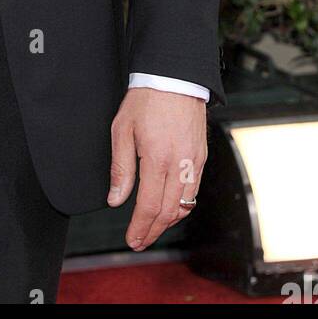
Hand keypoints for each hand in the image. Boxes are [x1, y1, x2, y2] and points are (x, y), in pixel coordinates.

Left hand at [107, 87, 206, 249]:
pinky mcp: (202, 157)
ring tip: (151, 228)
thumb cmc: (146, 99)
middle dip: (153, 231)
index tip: (132, 239)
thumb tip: (116, 199)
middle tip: (139, 240)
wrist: (174, 77)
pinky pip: (194, 191)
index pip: (149, 206)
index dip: (140, 228)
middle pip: (169, 212)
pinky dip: (181, 205)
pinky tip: (169, 206)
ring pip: (184, 205)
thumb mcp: (122, 130)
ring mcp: (194, 162)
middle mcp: (180, 164)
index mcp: (157, 159)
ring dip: (168, 222)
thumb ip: (121, 168)